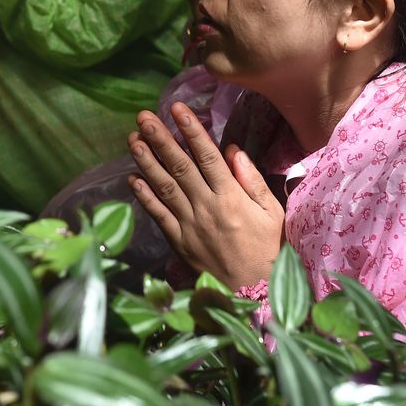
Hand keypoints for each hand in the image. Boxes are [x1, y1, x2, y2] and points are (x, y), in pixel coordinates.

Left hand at [128, 102, 284, 289]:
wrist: (254, 296)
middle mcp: (207, 209)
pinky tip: (132, 178)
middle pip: (180, 167)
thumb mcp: (273, 214)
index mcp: (231, 198)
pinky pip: (158, 216)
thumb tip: (232, 150)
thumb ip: (252, 181)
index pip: (207, 157)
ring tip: (132, 139)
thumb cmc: (269, 250)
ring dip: (146, 162)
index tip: (178, 109)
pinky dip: (144, 197)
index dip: (191, 131)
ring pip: (164, 188)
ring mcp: (189, 227)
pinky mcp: (179, 243)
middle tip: (144, 116)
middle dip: (160, 139)